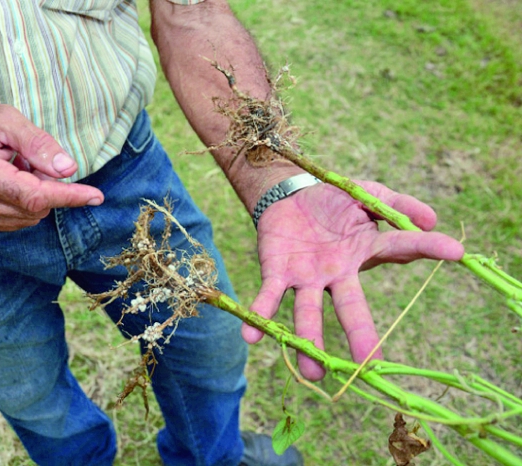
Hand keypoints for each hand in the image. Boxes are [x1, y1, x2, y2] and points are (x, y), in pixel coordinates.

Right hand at [0, 98, 103, 230]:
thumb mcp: (6, 119)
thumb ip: (39, 145)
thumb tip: (69, 170)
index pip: (35, 196)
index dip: (69, 196)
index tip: (96, 196)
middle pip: (35, 208)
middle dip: (48, 187)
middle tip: (33, 159)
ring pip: (28, 217)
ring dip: (34, 195)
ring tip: (14, 167)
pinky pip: (15, 220)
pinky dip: (23, 203)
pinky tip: (8, 180)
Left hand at [244, 181, 464, 379]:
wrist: (288, 196)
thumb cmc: (333, 201)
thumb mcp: (368, 194)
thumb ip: (396, 205)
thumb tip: (433, 220)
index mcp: (364, 252)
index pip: (401, 249)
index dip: (428, 247)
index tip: (457, 251)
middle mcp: (337, 274)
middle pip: (351, 307)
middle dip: (361, 335)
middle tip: (372, 366)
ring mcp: (306, 277)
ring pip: (308, 312)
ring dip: (309, 340)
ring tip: (312, 370)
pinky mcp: (277, 272)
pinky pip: (268, 297)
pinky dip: (260, 314)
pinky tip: (251, 336)